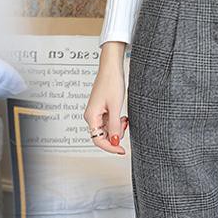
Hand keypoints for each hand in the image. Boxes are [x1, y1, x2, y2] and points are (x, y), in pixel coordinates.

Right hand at [84, 41, 128, 155]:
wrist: (111, 67)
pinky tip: (122, 116)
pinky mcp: (102, 110)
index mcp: (91, 116)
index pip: (98, 140)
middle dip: (115, 135)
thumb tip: (114, 142)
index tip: (122, 151)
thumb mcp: (115, 107)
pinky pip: (109, 123)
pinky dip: (117, 122)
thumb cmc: (111, 83)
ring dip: (117, 128)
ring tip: (124, 118)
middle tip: (125, 125)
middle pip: (102, 137)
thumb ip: (114, 126)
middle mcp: (91, 116)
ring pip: (107, 130)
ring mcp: (96, 114)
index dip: (110, 147)